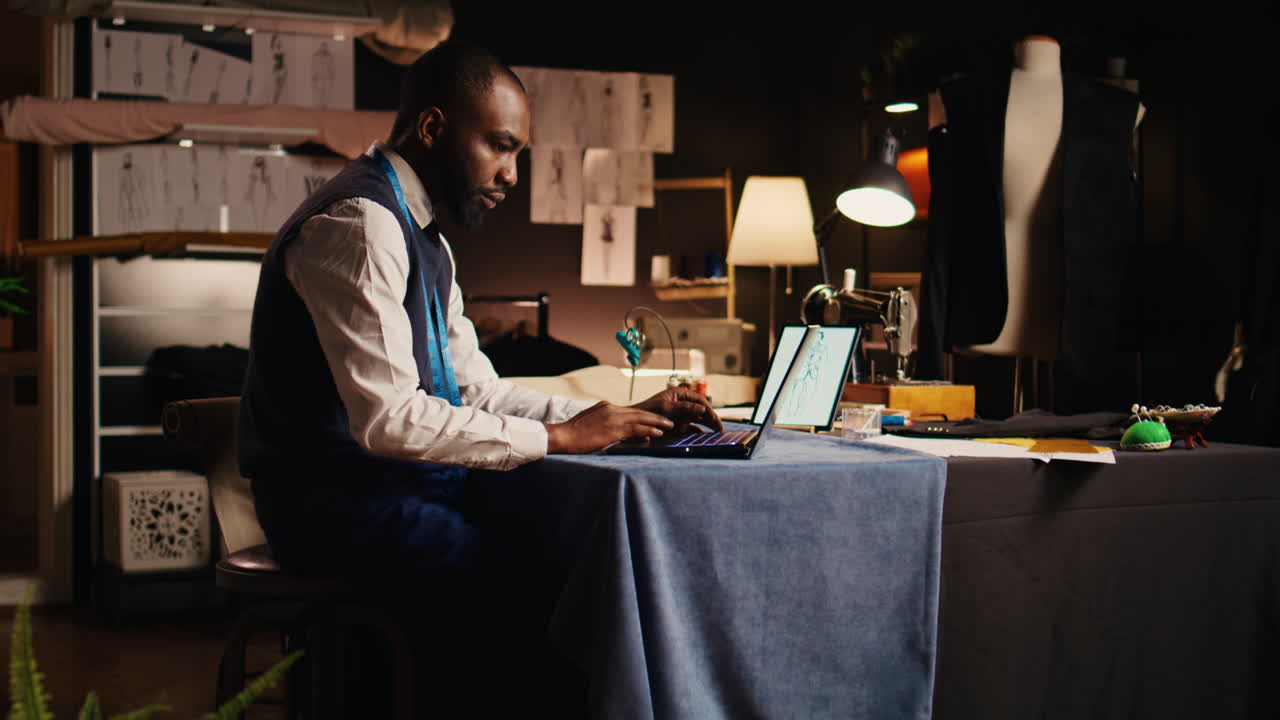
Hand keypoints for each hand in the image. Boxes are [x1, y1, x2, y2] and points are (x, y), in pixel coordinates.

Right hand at [545, 401, 673, 453]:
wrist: (562, 435)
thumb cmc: (571, 434)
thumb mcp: (589, 423)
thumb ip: (603, 424)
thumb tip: (613, 431)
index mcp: (605, 407)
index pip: (629, 411)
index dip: (643, 415)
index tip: (653, 419)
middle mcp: (611, 409)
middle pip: (639, 411)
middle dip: (655, 416)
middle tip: (668, 420)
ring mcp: (613, 418)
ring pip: (641, 418)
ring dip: (657, 422)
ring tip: (669, 426)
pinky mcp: (614, 429)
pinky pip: (636, 428)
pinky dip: (649, 429)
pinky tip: (658, 433)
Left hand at [631, 386, 723, 433]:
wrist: (634, 425)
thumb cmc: (647, 412)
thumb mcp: (666, 408)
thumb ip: (685, 408)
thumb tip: (703, 409)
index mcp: (679, 394)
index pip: (699, 401)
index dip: (709, 410)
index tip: (715, 420)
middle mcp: (681, 403)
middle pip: (700, 410)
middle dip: (711, 419)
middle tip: (720, 429)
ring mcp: (679, 415)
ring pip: (697, 420)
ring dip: (706, 425)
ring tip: (716, 433)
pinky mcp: (677, 426)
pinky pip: (690, 428)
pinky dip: (697, 432)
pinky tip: (703, 436)